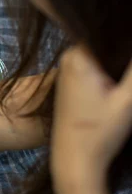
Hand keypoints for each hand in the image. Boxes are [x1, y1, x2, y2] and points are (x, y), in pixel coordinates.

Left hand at [51, 46, 131, 189]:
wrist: (74, 160)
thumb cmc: (99, 132)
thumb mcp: (128, 99)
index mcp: (79, 55)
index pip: (114, 33)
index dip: (128, 43)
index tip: (129, 81)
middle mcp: (69, 57)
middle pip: (111, 45)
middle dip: (126, 59)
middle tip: (126, 91)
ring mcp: (68, 69)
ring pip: (105, 57)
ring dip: (122, 68)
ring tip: (121, 94)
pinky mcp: (71, 82)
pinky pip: (97, 68)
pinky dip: (112, 75)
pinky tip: (119, 92)